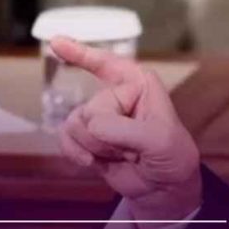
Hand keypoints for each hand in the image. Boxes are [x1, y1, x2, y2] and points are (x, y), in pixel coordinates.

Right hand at [51, 36, 201, 228]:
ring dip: (97, 147)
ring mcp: (100, 116)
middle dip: (109, 136)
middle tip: (134, 148)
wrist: (163, 187)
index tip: (56, 42)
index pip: (108, 64)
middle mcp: (117, 95)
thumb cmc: (172, 156)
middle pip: (91, 110)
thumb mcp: (158, 140)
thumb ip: (125, 130)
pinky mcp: (86, 136)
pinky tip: (94, 162)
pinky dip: (76, 153)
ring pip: (75, 125)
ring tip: (123, 153)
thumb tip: (92, 125)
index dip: (82, 53)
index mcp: (140, 84)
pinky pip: (65, 138)